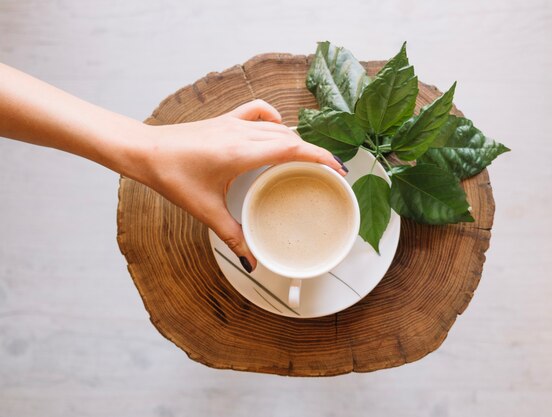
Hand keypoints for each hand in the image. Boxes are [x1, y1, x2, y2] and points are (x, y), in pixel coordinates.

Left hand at [132, 99, 346, 271]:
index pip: (293, 149)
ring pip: (278, 126)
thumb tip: (251, 260)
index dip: (320, 157)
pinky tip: (276, 129)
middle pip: (291, 138)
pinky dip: (273, 118)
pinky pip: (258, 111)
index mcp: (241, 153)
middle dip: (314, 153)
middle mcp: (242, 133)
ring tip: (308, 158)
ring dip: (297, 139)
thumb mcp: (206, 210)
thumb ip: (233, 236)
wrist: (145, 150)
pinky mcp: (225, 120)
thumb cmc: (172, 176)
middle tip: (329, 171)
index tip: (338, 169)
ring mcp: (234, 123)